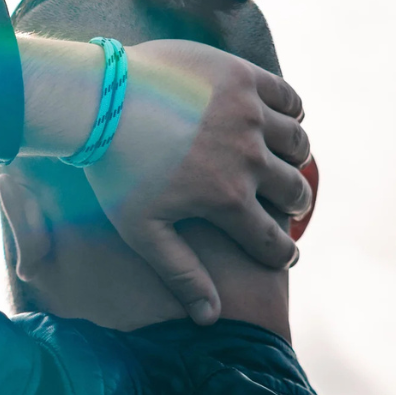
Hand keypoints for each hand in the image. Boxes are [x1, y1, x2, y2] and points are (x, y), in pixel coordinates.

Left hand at [84, 39, 311, 325]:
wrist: (97, 99)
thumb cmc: (112, 168)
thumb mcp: (141, 229)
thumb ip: (180, 273)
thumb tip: (210, 318)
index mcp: (227, 199)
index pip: (275, 241)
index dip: (282, 254)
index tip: (282, 254)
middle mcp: (248, 157)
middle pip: (295, 191)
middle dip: (293, 205)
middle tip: (285, 204)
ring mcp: (248, 114)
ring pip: (298, 144)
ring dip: (295, 158)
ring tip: (284, 162)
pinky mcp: (241, 76)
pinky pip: (288, 98)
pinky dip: (292, 112)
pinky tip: (280, 120)